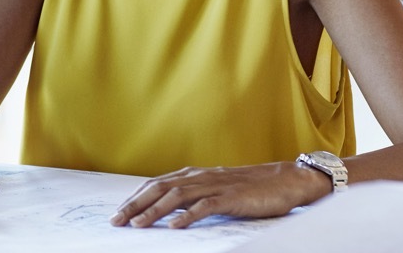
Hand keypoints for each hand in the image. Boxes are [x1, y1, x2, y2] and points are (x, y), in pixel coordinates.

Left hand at [110, 161, 331, 228]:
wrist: (285, 180)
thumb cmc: (249, 188)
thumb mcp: (215, 189)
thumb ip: (192, 195)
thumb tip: (167, 209)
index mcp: (193, 175)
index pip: (155, 184)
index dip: (134, 198)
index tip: (118, 212)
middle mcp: (199, 177)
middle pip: (159, 189)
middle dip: (135, 205)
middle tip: (117, 220)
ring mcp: (215, 186)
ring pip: (177, 197)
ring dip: (154, 211)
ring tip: (138, 225)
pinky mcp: (231, 198)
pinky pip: (206, 206)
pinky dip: (188, 215)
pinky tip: (175, 226)